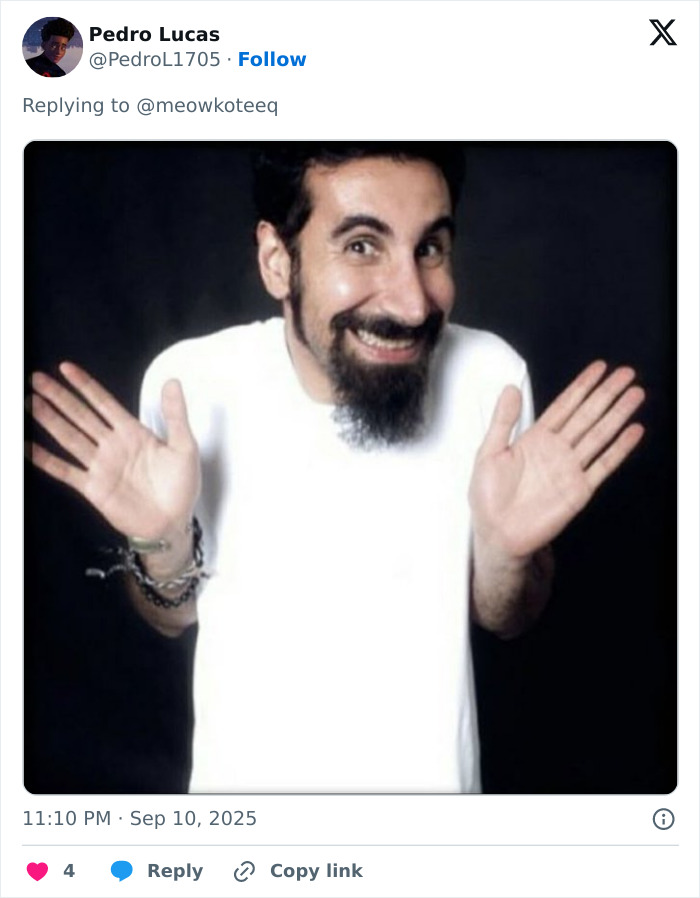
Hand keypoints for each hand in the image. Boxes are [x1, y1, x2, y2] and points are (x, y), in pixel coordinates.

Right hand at [29, 362, 200, 541]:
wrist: (173, 523)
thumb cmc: (181, 486)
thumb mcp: (184, 446)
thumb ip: (175, 414)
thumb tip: (173, 382)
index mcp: (133, 432)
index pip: (103, 402)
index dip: (85, 385)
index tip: (66, 368)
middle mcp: (112, 445)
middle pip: (80, 415)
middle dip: (59, 397)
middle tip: (37, 379)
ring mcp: (101, 465)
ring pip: (69, 437)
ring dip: (50, 420)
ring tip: (32, 403)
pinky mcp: (93, 488)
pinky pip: (66, 471)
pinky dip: (47, 460)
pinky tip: (30, 448)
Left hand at [469, 361, 644, 560]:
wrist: (497, 534)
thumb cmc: (488, 498)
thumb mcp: (488, 452)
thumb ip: (502, 421)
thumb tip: (509, 389)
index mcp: (535, 439)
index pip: (564, 406)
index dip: (582, 386)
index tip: (598, 368)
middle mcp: (556, 450)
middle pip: (587, 415)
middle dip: (606, 393)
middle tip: (626, 374)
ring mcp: (570, 469)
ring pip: (599, 435)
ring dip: (618, 415)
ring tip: (635, 394)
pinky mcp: (579, 490)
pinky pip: (603, 465)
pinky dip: (619, 449)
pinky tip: (633, 432)